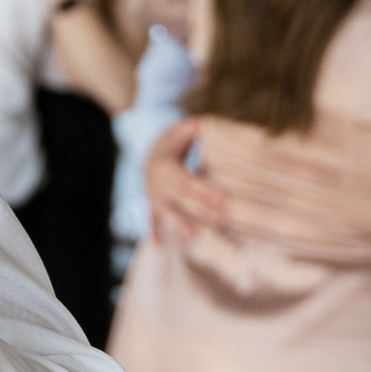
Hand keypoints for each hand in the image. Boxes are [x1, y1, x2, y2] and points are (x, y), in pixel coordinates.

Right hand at [141, 118, 228, 243]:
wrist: (148, 153)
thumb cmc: (174, 142)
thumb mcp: (181, 131)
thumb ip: (195, 128)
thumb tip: (209, 124)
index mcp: (166, 167)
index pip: (188, 181)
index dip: (204, 190)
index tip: (223, 199)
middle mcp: (157, 184)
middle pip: (181, 199)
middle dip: (200, 209)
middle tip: (220, 218)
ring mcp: (153, 197)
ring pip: (166, 212)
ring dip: (179, 224)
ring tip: (194, 235)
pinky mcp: (152, 205)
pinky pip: (151, 220)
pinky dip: (153, 232)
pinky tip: (158, 247)